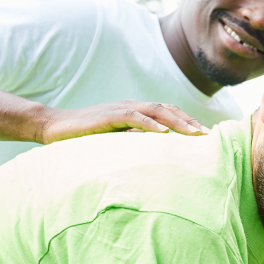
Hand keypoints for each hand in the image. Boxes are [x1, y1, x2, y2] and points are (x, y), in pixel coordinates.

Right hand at [38, 100, 206, 143]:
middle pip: (168, 109)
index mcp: (136, 111)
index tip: (207, 136)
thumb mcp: (117, 141)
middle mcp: (132, 106)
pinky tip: (163, 133)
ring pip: (156, 110)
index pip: (169, 113)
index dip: (188, 122)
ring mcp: (120, 109)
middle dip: (190, 121)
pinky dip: (150, 123)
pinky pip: (133, 116)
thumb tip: (159, 157)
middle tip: (209, 136)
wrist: (55, 127)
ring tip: (194, 134)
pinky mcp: (108, 116)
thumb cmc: (85, 137)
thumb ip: (136, 143)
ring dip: (177, 122)